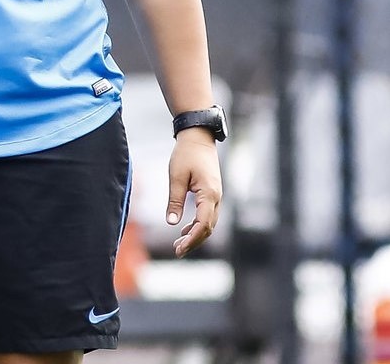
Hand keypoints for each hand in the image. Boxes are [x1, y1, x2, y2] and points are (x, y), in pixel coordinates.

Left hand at [165, 128, 221, 257]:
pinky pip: (208, 214)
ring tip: (178, 244)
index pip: (203, 225)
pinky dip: (198, 225)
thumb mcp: (176, 177)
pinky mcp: (212, 193)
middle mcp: (217, 197)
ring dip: (195, 235)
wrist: (198, 136)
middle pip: (208, 227)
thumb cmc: (186, 154)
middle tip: (177, 251)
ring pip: (209, 222)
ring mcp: (217, 195)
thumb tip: (172, 223)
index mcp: (209, 194)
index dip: (192, 240)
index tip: (179, 249)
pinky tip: (184, 230)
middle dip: (194, 241)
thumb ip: (175, 201)